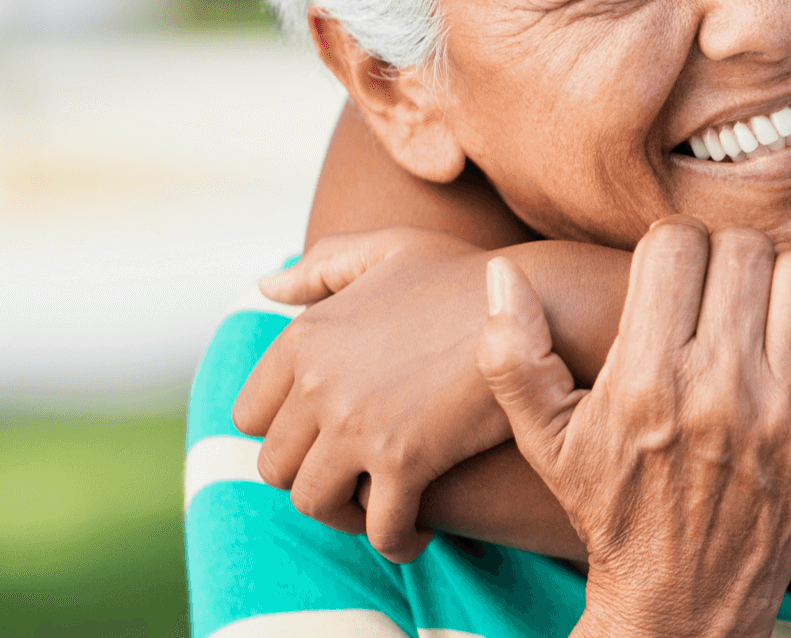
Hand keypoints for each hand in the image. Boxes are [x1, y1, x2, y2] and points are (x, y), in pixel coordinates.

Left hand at [233, 228, 501, 561]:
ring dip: (344, 517)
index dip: (282, 437)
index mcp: (305, 338)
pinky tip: (415, 536)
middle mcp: (317, 384)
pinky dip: (394, 541)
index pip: (249, 415)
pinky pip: (379, 525)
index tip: (317, 444)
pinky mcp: (404, 460)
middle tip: (352, 484)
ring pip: (315, 503)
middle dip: (311, 482)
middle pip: (275, 467)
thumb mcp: (391, 249)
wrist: (540, 304)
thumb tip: (266, 287)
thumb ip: (324, 266)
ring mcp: (356, 425)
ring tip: (378, 512)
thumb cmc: (471, 277)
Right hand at [479, 218, 790, 637]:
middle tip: (722, 280)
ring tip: (767, 297)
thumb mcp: (546, 440)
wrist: (685, 595)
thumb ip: (512, 355)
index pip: (675, 245)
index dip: (671, 243)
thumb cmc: (614, 507)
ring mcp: (787, 411)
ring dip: (786, 272)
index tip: (672, 268)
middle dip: (728, 252)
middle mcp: (720, 390)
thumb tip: (502, 272)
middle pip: (744, 250)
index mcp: (647, 380)